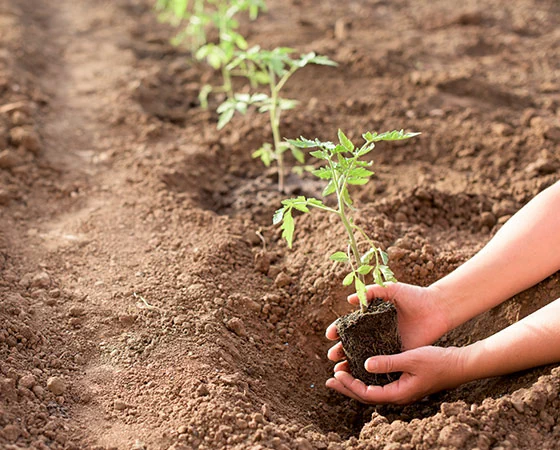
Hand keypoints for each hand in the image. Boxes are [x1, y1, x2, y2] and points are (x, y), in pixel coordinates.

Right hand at [326, 282, 449, 364]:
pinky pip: (382, 364)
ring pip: (363, 356)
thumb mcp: (390, 289)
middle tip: (332, 355)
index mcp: (371, 317)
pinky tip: (359, 375)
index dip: (338, 330)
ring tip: (340, 368)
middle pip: (352, 344)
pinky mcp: (398, 353)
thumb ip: (371, 292)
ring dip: (350, 363)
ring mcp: (386, 344)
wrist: (437, 308)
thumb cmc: (413, 296)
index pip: (349, 325)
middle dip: (340, 349)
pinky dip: (370, 370)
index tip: (330, 334)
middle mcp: (375, 332)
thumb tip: (349, 301)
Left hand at [326, 346, 465, 404]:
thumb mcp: (410, 359)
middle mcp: (398, 395)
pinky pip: (380, 384)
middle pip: (366, 396)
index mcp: (398, 393)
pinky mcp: (403, 383)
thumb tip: (365, 364)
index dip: (350, 385)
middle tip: (329, 380)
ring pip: (372, 390)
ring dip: (355, 383)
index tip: (336, 374)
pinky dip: (367, 378)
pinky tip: (360, 369)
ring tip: (340, 375)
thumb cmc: (437, 362)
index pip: (367, 393)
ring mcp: (401, 390)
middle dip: (346, 388)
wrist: (458, 364)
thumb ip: (388, 362)